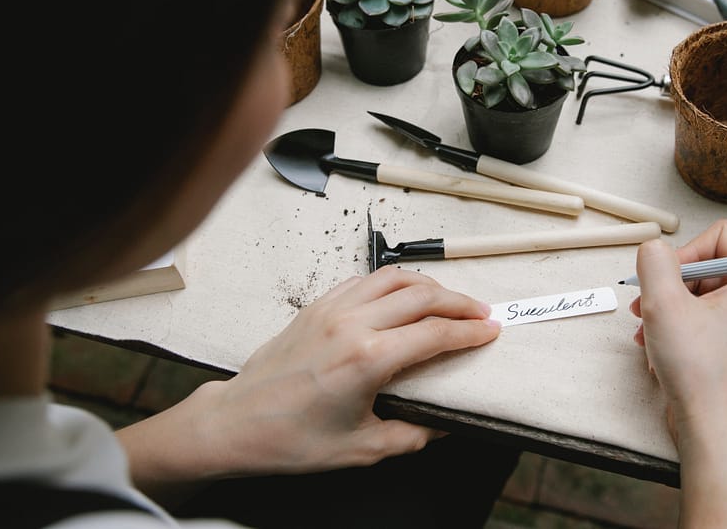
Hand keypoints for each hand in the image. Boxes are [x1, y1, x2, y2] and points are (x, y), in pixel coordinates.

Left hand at [118, 268, 498, 501]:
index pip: (435, 334)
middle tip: (481, 313)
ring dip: (428, 285)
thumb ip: (413, 435)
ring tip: (448, 299)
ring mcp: (331, 309)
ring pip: (393, 278)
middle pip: (422, 296)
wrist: (235, 423)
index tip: (491, 331)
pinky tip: (401, 296)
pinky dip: (391, 283)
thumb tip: (444, 424)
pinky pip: (364, 281)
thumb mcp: (362, 449)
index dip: (470, 332)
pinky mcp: (316, 306)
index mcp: (368, 359)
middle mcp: (352, 324)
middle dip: (460, 302)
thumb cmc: (291, 440)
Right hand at [630, 220, 726, 527]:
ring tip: (648, 332)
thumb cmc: (701, 373)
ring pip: (706, 297)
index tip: (664, 280)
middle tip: (646, 306)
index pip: (720, 235)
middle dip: (672, 285)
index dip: (684, 252)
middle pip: (711, 267)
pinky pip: (710, 323)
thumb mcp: (663, 303)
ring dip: (670, 309)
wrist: (716, 434)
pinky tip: (660, 350)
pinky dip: (682, 330)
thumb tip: (653, 248)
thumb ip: (654, 261)